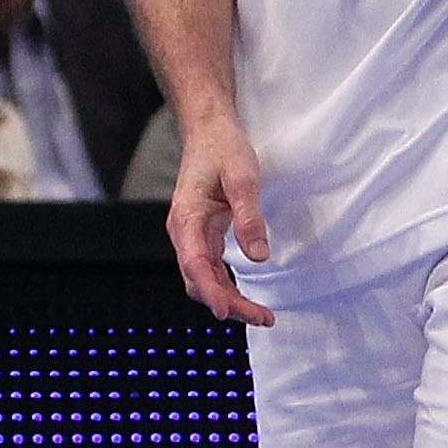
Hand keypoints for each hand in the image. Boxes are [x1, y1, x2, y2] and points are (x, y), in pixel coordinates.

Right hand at [166, 111, 275, 326]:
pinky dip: (225, 286)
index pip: (196, 264)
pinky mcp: (200, 235)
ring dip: (228, 299)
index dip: (211, 291)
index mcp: (187, 218)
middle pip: (199, 280)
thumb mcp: (243, 178)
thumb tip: (259, 256)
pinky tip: (244, 297)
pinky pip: (209, 269)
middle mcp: (183, 231)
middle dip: (228, 304)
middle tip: (263, 317)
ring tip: (260, 314)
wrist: (208, 130)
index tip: (228, 311)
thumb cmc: (222, 148)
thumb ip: (250, 217)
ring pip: (203, 279)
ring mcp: (190, 235)